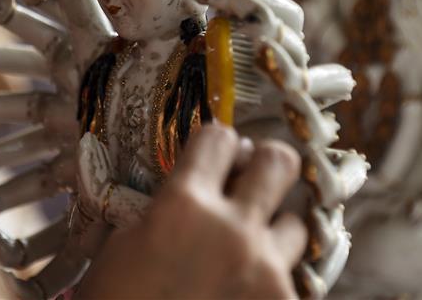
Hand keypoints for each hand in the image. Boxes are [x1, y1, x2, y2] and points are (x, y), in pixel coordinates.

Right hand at [77, 124, 306, 299]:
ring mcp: (266, 271)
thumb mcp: (124, 247)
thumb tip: (194, 185)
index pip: (221, 137)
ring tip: (248, 249)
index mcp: (184, 205)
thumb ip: (165, 208)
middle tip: (249, 182)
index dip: (216, 143)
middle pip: (279, 162)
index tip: (213, 157)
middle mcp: (234, 229)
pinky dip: (272, 279)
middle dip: (264, 166)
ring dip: (273, 230)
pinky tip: (245, 289)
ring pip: (296, 223)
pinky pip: (294, 277)